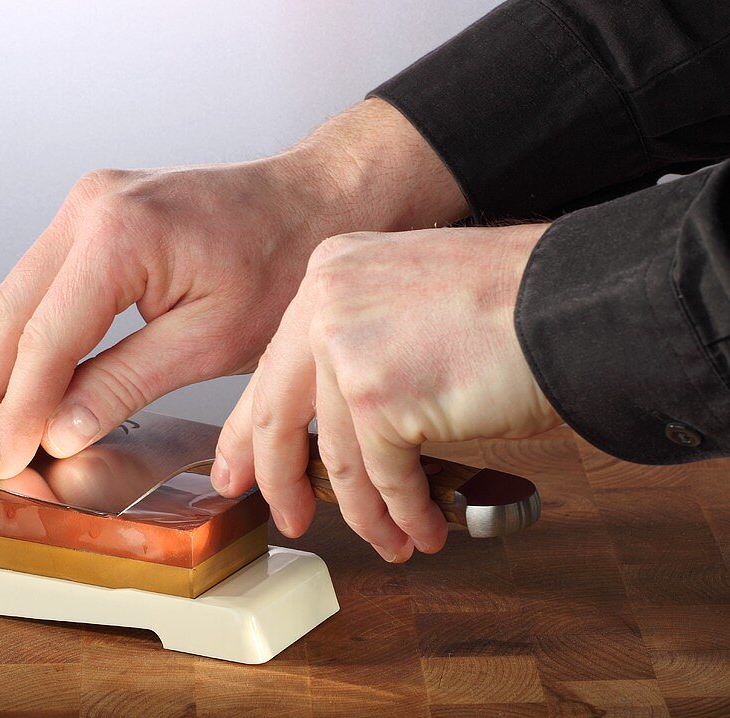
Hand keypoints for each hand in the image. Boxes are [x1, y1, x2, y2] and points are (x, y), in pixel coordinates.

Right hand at [0, 99, 468, 477]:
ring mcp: (87, 204)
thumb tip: (58, 430)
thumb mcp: (213, 340)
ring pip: (15, 297)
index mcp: (121, 234)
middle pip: (12, 313)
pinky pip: (40, 282)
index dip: (19, 409)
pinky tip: (9, 376)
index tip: (2, 460)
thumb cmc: (282, 262)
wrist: (314, 199)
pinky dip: (22, 335)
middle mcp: (90, 207)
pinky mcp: (93, 215)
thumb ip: (127, 383)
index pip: (47, 339)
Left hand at [212, 225, 560, 561]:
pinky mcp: (381, 395)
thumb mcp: (409, 301)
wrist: (576, 300)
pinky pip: (385, 477)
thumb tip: (332, 423)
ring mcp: (348, 347)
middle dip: (282, 482)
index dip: (248, 430)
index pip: (274, 367)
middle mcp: (326, 303)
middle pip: (279, 415)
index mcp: (329, 274)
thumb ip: (361, 344)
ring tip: (390, 539)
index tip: (238, 469)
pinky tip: (422, 528)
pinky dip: (404, 513)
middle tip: (288, 519)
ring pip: (339, 458)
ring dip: (366, 513)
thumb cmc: (514, 302)